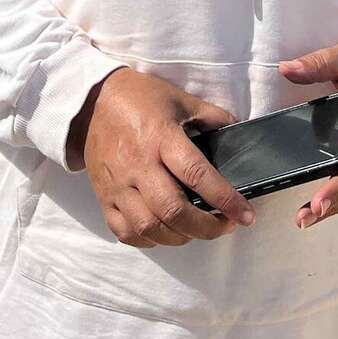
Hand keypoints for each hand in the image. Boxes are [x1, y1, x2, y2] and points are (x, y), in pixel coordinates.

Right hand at [74, 67, 254, 246]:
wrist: (91, 101)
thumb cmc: (141, 98)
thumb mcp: (181, 99)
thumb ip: (213, 118)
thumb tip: (240, 133)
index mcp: (161, 137)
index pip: (197, 175)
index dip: (226, 199)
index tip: (246, 215)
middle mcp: (138, 164)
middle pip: (172, 210)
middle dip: (206, 227)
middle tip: (225, 226)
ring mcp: (118, 184)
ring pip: (149, 227)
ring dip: (180, 237)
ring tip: (197, 230)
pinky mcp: (104, 197)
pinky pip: (125, 232)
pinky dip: (149, 240)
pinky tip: (166, 232)